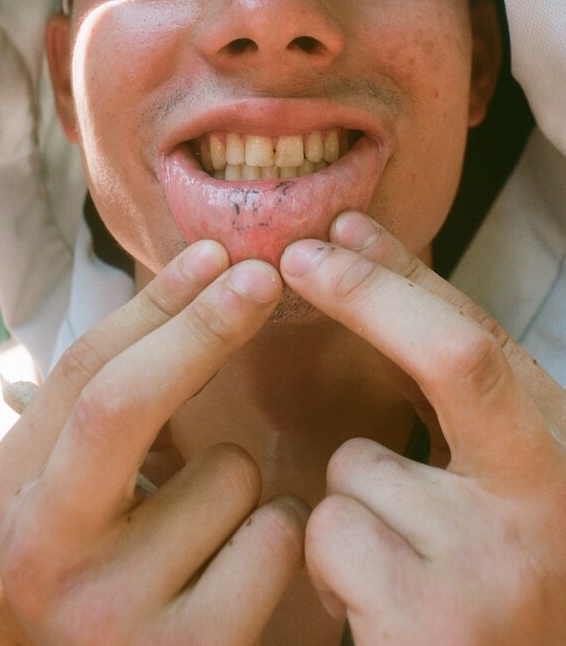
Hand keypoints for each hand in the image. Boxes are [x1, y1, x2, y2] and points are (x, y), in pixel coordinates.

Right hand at [0, 241, 307, 645]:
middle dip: (202, 327)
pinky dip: (279, 531)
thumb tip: (205, 271)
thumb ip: (121, 399)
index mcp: (10, 491)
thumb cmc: (125, 555)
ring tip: (215, 528)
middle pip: (121, 402)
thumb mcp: (93, 480)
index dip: (157, 303)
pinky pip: (273, 536)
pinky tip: (246, 570)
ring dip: (247, 478)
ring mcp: (108, 611)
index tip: (216, 252)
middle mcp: (40, 553)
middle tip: (261, 275)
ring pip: (227, 473)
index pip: (83, 369)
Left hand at [281, 213, 565, 644]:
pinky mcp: (432, 626)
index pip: (484, 338)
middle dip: (368, 292)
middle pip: (456, 356)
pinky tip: (375, 610)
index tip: (341, 229)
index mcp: (560, 459)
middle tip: (296, 256)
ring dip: (349, 504)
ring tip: (395, 566)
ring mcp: (495, 568)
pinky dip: (329, 564)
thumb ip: (446, 392)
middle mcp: (549, 505)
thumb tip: (365, 262)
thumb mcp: (493, 482)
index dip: (406, 275)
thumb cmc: (491, 579)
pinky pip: (328, 536)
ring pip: (354, 469)